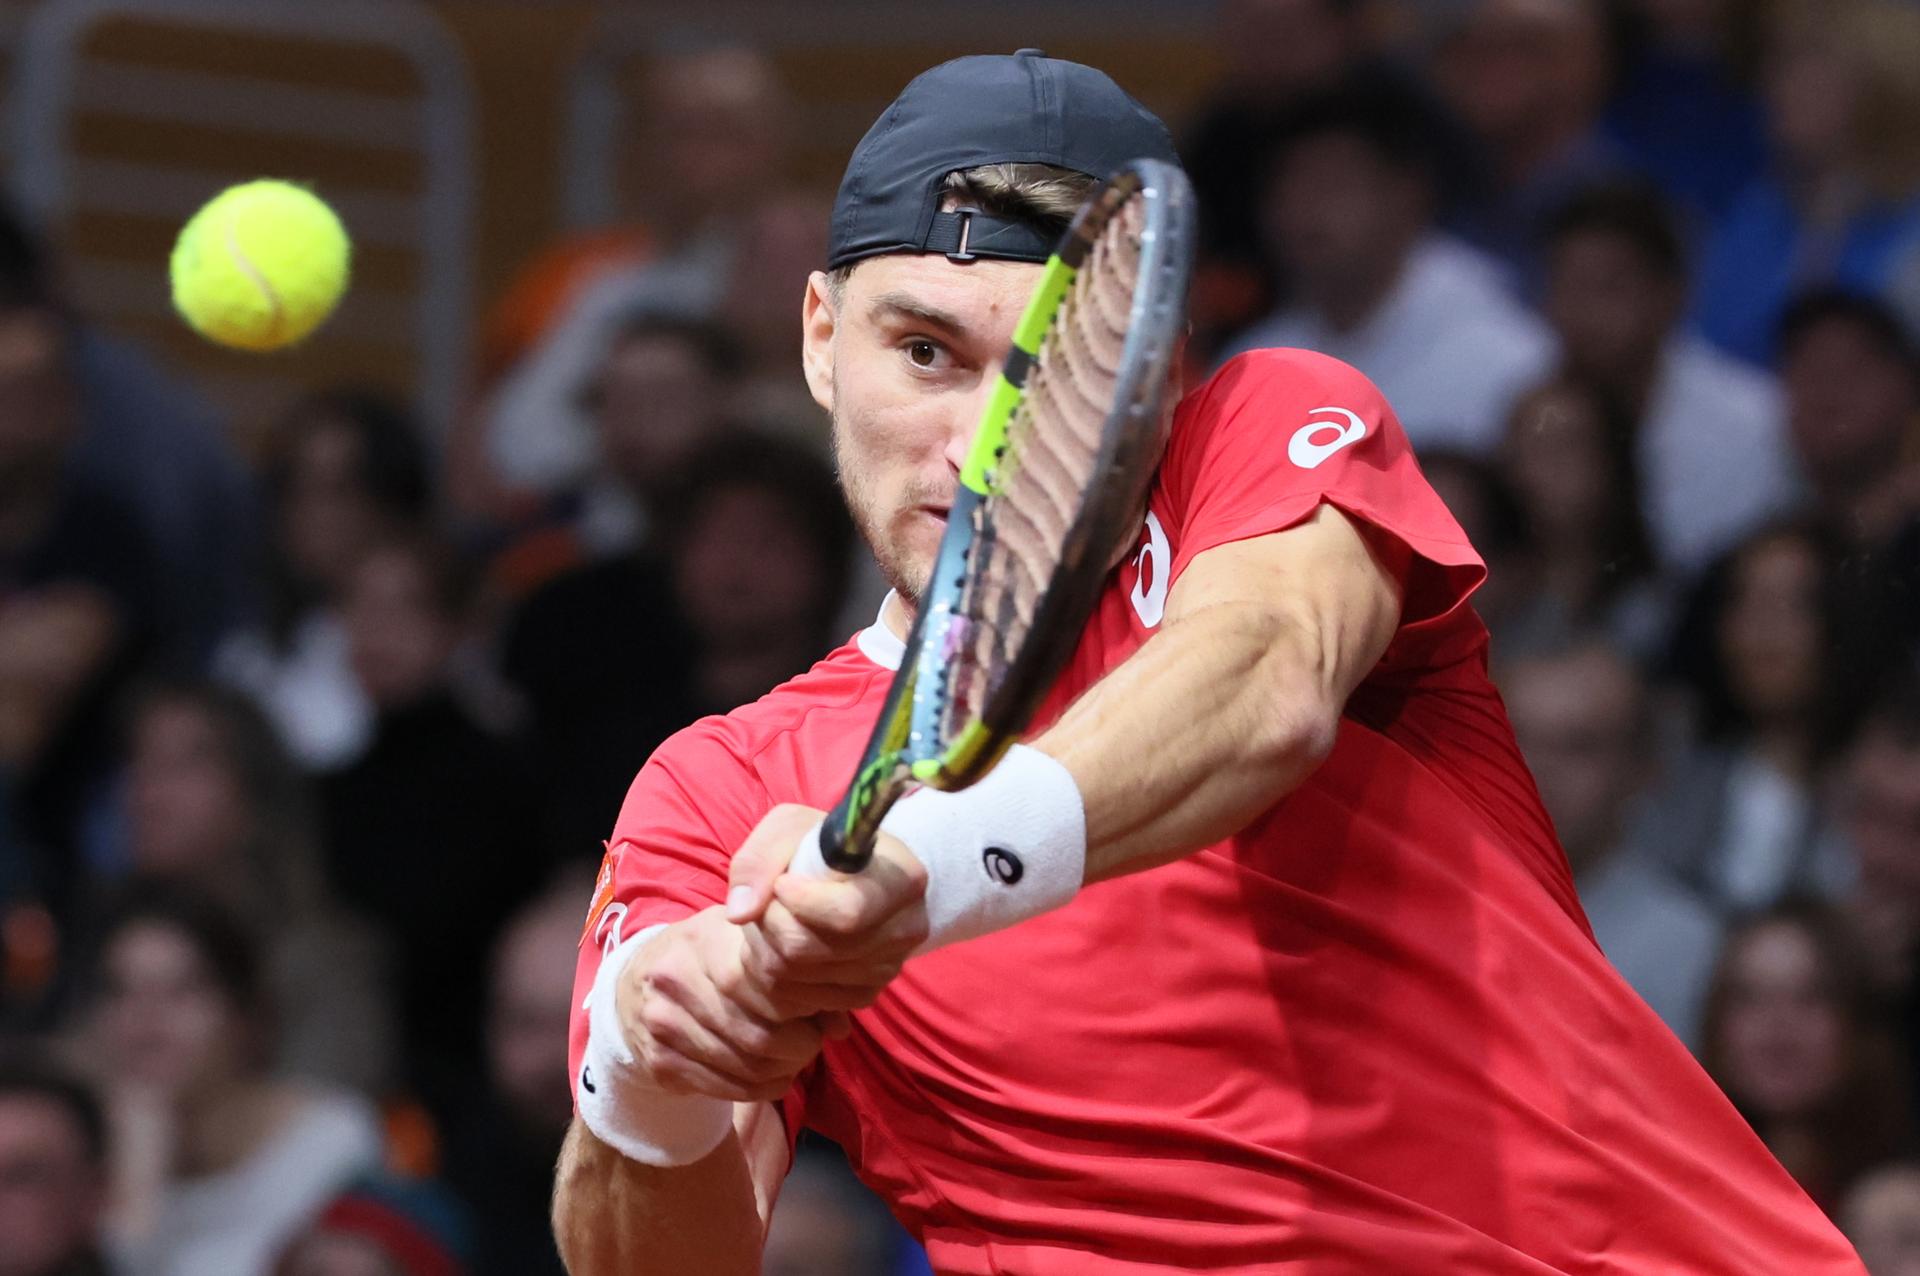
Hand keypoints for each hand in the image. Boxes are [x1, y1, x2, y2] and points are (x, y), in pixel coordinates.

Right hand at [613, 906, 838, 1103]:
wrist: (633, 984)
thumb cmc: (707, 955)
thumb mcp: (746, 941)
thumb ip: (796, 972)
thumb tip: (840, 1023)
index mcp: (704, 942)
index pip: (769, 988)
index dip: (804, 1008)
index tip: (819, 1010)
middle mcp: (676, 983)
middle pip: (759, 1035)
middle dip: (799, 1047)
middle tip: (812, 1042)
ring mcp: (664, 1027)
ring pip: (746, 1068)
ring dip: (783, 1071)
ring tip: (794, 1059)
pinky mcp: (660, 1064)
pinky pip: (726, 1088)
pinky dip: (759, 1088)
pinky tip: (771, 1075)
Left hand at [723, 804, 929, 1011]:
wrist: (854, 877)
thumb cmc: (823, 846)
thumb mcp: (790, 828)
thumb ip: (759, 859)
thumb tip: (739, 912)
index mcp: (902, 879)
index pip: (845, 913)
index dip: (798, 902)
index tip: (781, 883)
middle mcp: (905, 929)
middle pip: (808, 948)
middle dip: (770, 923)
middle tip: (769, 900)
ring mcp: (888, 968)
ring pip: (795, 974)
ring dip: (767, 947)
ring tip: (776, 918)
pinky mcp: (867, 994)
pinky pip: (800, 998)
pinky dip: (779, 973)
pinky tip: (787, 945)